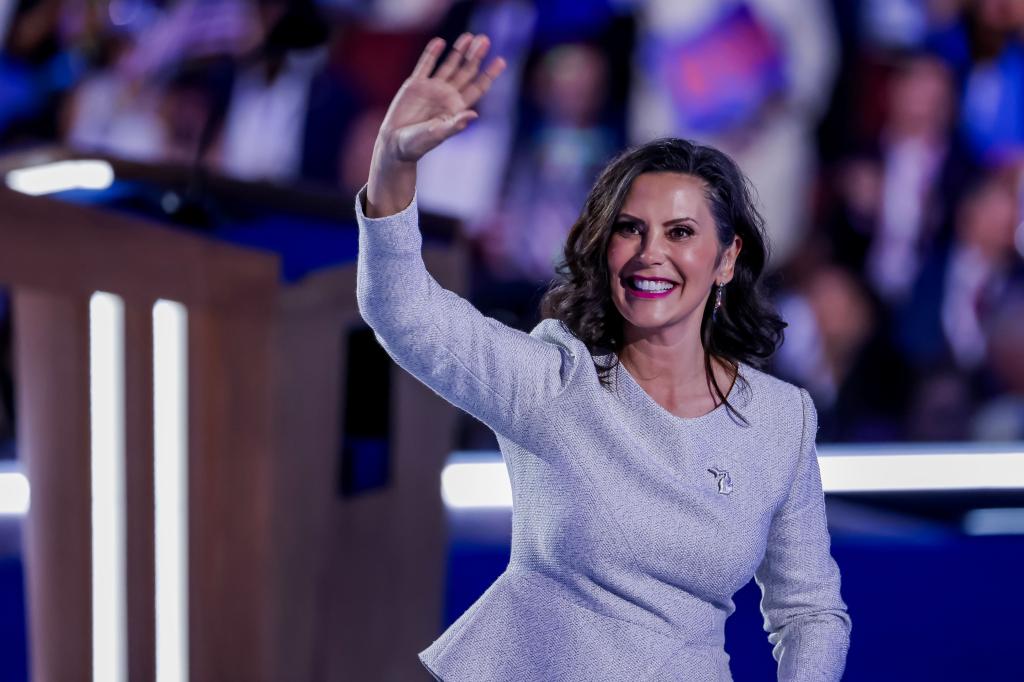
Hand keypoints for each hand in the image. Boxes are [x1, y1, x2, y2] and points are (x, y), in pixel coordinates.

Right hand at [378, 33, 506, 163]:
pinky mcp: (415, 85)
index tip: (501, 61)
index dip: (489, 74)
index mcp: (456, 107)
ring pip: (449, 65)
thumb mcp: (438, 134)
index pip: (477, 87)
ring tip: (469, 36)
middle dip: (476, 56)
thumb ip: (455, 125)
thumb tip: (474, 115)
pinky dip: (432, 53)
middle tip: (485, 40)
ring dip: (459, 51)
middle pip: (466, 72)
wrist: (395, 144)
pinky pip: (425, 65)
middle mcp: (446, 95)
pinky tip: (440, 42)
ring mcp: (431, 88)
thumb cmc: (418, 144)